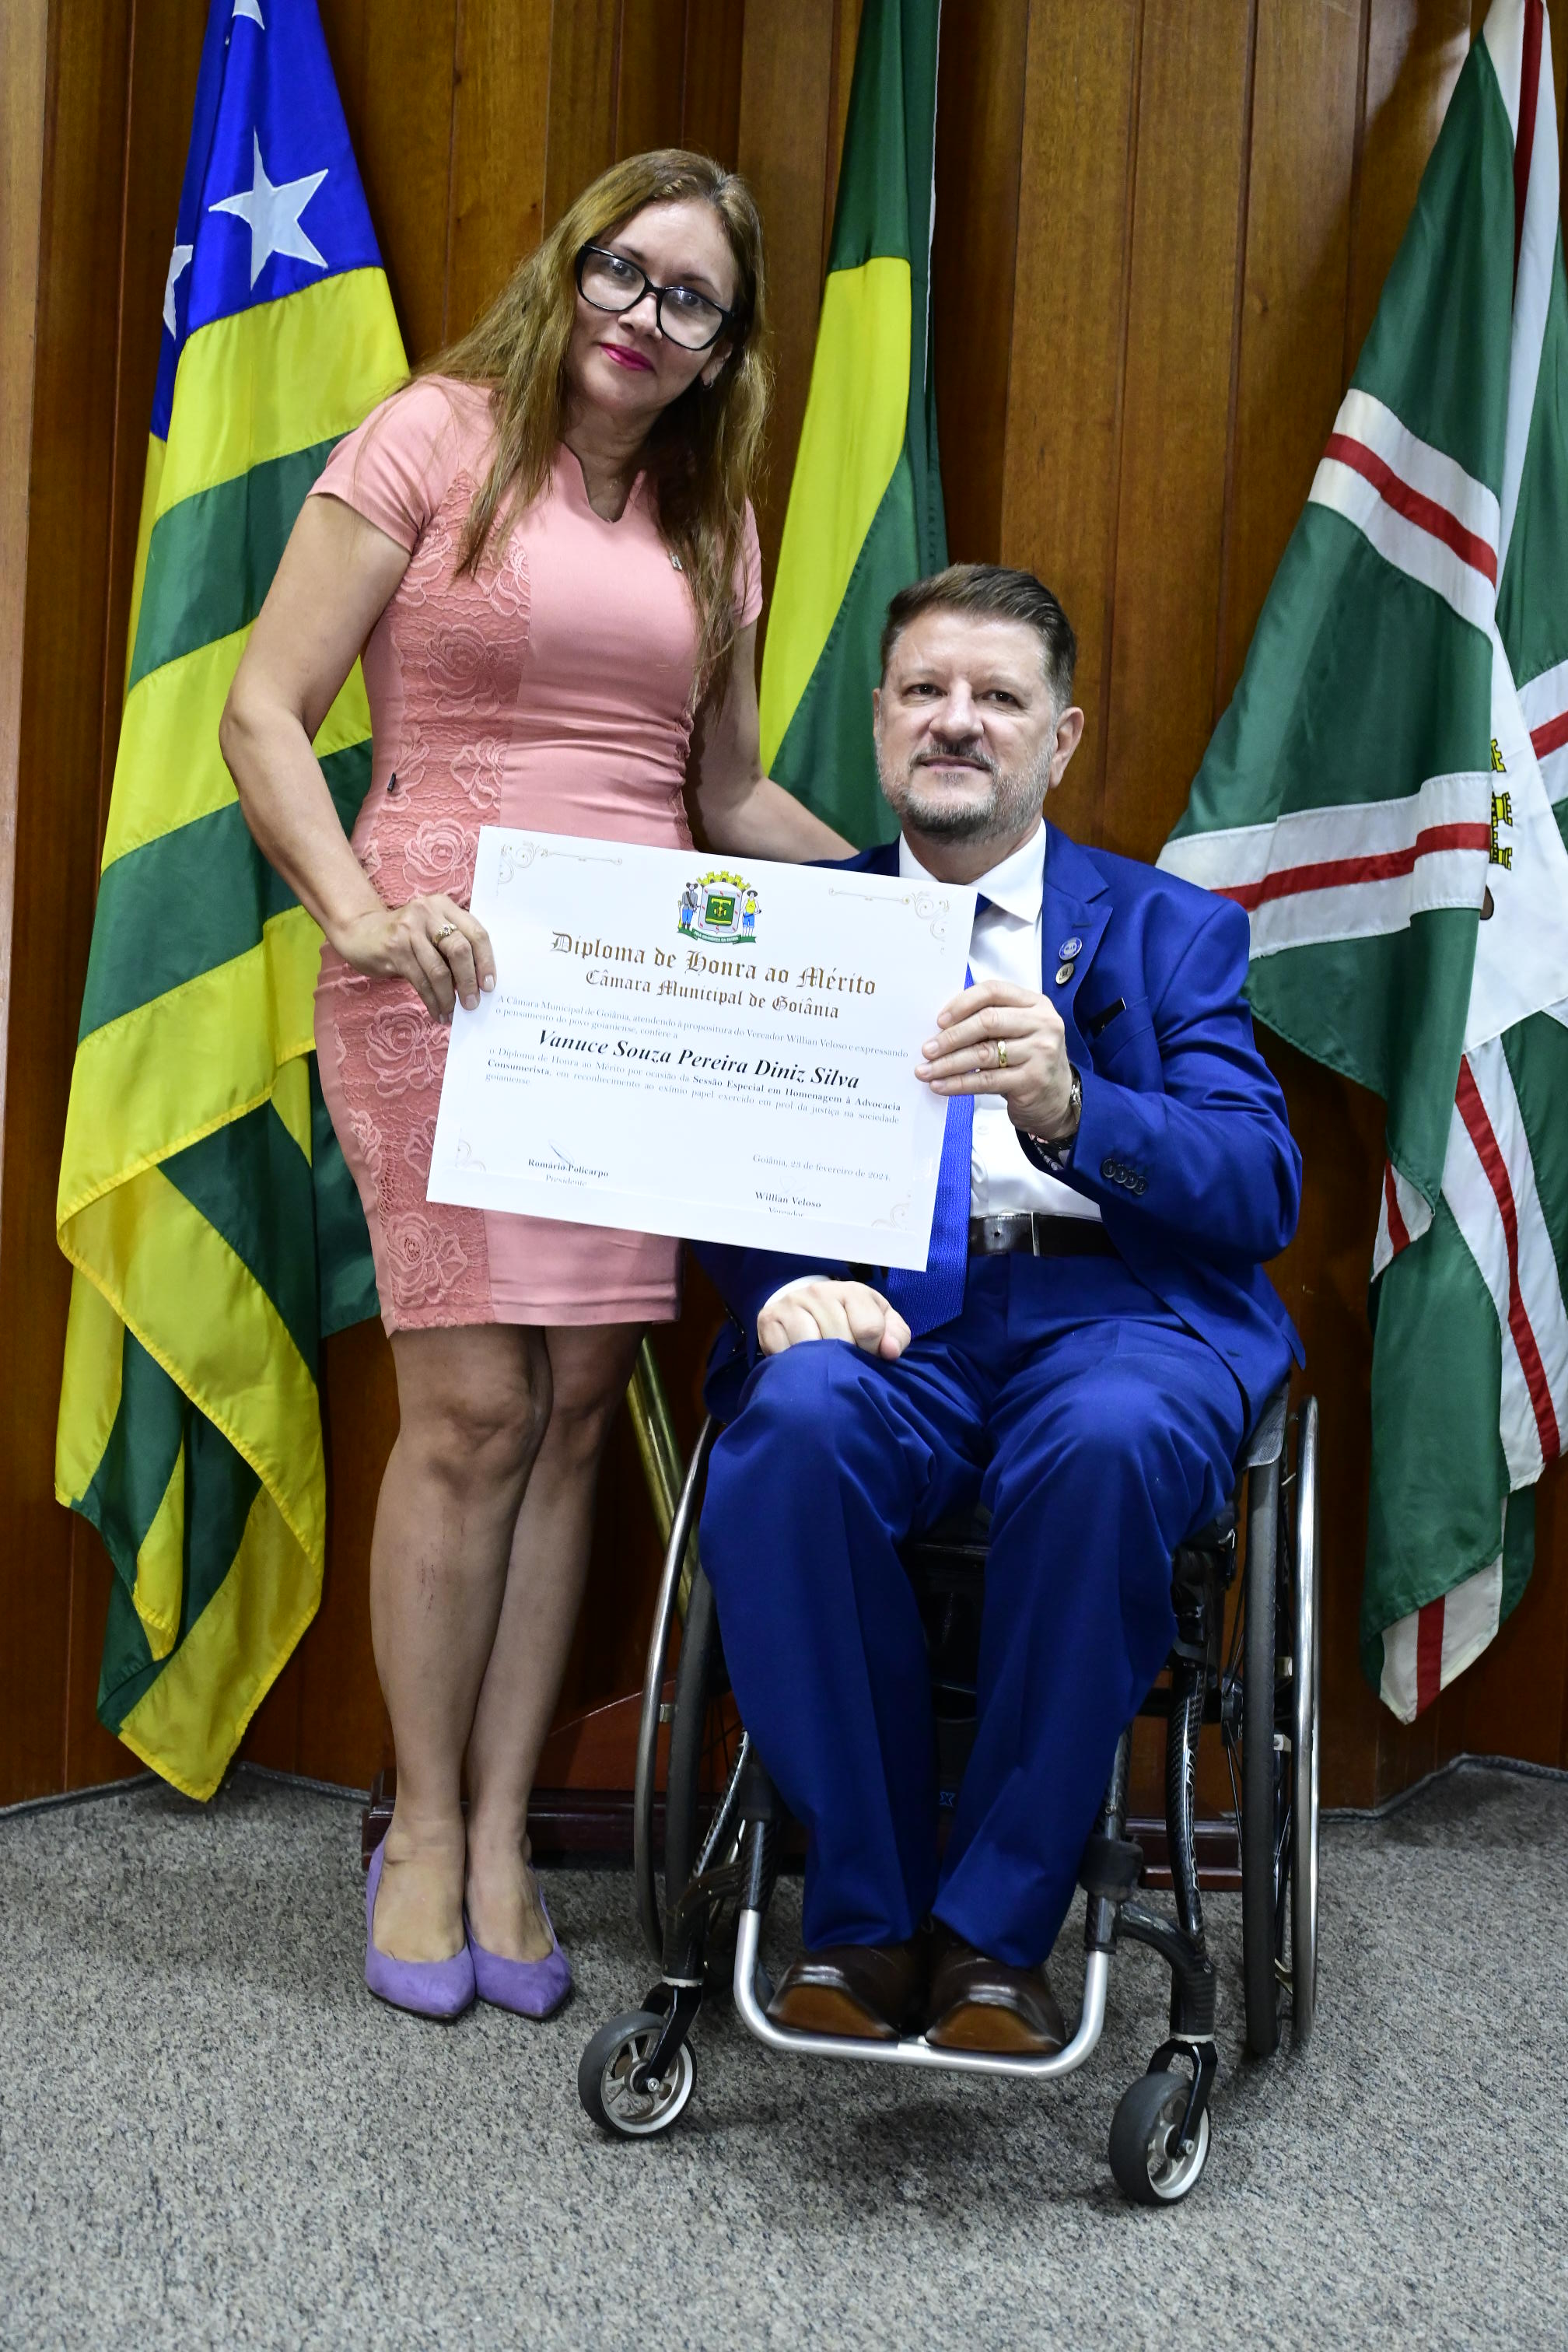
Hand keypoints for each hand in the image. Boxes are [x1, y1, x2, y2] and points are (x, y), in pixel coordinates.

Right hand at [333, 894, 495, 1018]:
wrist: (360, 932)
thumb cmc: (404, 936)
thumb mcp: (431, 930)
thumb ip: (453, 945)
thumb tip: (478, 982)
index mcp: (444, 906)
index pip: (476, 933)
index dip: (486, 961)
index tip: (489, 985)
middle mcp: (428, 913)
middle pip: (460, 950)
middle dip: (469, 982)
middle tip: (473, 1003)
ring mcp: (409, 931)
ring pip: (439, 971)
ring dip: (449, 997)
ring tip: (453, 1012)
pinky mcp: (394, 949)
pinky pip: (420, 981)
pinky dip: (432, 1001)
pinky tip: (438, 1012)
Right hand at [757, 1279, 910, 1360]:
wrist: (806, 1307)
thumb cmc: (849, 1319)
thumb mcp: (880, 1322)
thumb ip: (895, 1335)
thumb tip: (889, 1352)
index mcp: (853, 1291)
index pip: (869, 1328)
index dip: (872, 1351)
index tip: (867, 1355)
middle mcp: (820, 1292)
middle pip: (840, 1341)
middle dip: (846, 1361)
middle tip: (843, 1364)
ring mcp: (792, 1304)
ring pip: (811, 1347)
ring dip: (820, 1365)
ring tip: (824, 1366)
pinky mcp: (769, 1320)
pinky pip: (785, 1353)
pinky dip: (796, 1365)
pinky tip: (803, 1363)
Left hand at [916, 977, 1077, 1141]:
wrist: (1057, 1098)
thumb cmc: (1029, 1060)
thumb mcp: (1018, 1031)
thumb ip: (990, 1021)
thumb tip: (941, 1026)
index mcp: (1035, 1004)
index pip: (994, 991)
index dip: (962, 1003)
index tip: (940, 1020)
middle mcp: (1042, 1024)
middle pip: (988, 1021)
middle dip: (951, 1036)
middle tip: (927, 1049)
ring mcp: (1040, 1052)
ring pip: (983, 1053)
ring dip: (948, 1063)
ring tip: (925, 1070)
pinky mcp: (1032, 1080)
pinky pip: (986, 1080)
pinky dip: (959, 1083)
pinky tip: (941, 1086)